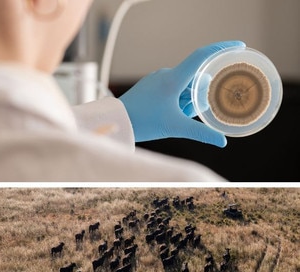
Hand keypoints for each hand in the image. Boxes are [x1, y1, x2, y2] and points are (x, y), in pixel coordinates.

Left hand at [118, 40, 245, 146]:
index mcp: (173, 78)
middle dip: (198, 95)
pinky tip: (167, 112)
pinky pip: (172, 87)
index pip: (202, 56)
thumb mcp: (175, 127)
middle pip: (196, 78)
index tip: (239, 46)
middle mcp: (166, 74)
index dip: (221, 48)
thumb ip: (201, 133)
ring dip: (186, 100)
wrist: (116, 121)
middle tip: (186, 112)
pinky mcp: (151, 84)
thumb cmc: (143, 122)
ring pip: (184, 84)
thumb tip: (222, 141)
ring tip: (173, 115)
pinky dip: (176, 99)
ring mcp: (157, 78)